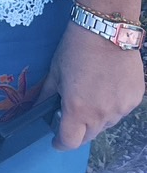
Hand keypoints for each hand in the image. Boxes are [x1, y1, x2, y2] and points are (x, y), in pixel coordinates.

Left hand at [38, 21, 144, 150]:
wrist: (106, 29)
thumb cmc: (75, 48)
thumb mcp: (55, 71)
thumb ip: (47, 95)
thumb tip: (36, 110)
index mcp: (78, 110)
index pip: (70, 141)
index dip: (61, 142)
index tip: (56, 139)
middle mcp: (102, 115)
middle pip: (89, 135)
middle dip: (78, 129)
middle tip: (72, 112)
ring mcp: (121, 109)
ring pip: (106, 123)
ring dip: (97, 117)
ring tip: (92, 93)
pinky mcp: (135, 99)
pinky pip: (121, 110)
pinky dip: (113, 105)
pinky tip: (108, 86)